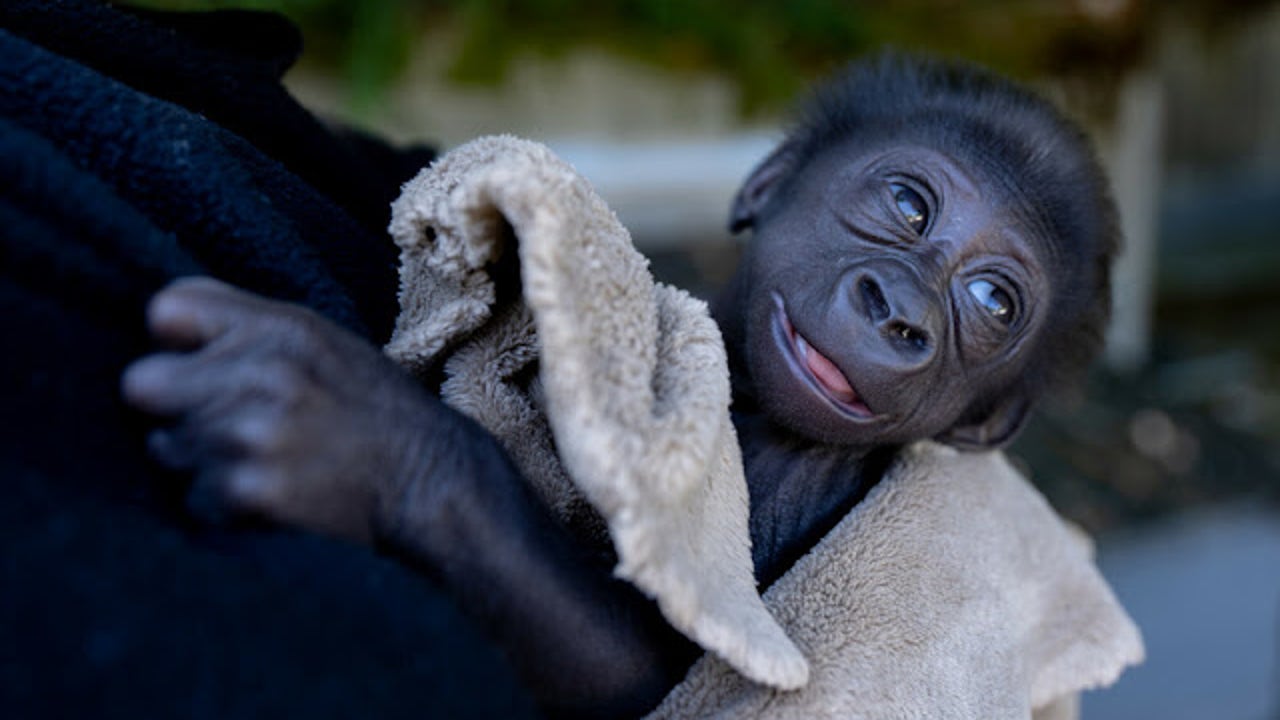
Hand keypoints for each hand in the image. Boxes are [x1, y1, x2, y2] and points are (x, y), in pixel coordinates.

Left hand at [122, 277, 433, 542]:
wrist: (433, 482)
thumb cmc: (375, 412)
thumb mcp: (325, 342)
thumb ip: (248, 324)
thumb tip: (159, 321)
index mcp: (283, 328)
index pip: (166, 309)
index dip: (178, 343)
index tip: (204, 366)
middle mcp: (263, 374)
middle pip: (144, 384)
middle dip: (176, 407)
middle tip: (227, 423)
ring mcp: (252, 435)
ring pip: (166, 447)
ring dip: (203, 460)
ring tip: (266, 460)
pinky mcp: (250, 492)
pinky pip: (193, 498)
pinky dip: (224, 505)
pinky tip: (274, 494)